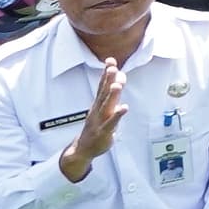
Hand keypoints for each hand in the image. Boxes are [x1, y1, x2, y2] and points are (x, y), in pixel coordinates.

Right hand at [60, 61, 126, 181]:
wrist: (83, 148)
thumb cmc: (96, 126)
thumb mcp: (103, 108)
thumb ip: (111, 94)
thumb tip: (119, 78)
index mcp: (98, 104)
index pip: (102, 85)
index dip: (106, 73)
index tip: (110, 60)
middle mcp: (98, 110)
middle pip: (103, 92)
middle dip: (108, 80)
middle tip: (112, 67)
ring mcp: (100, 120)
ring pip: (106, 106)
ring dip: (112, 95)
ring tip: (117, 84)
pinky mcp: (104, 132)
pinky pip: (111, 123)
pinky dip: (117, 115)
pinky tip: (124, 108)